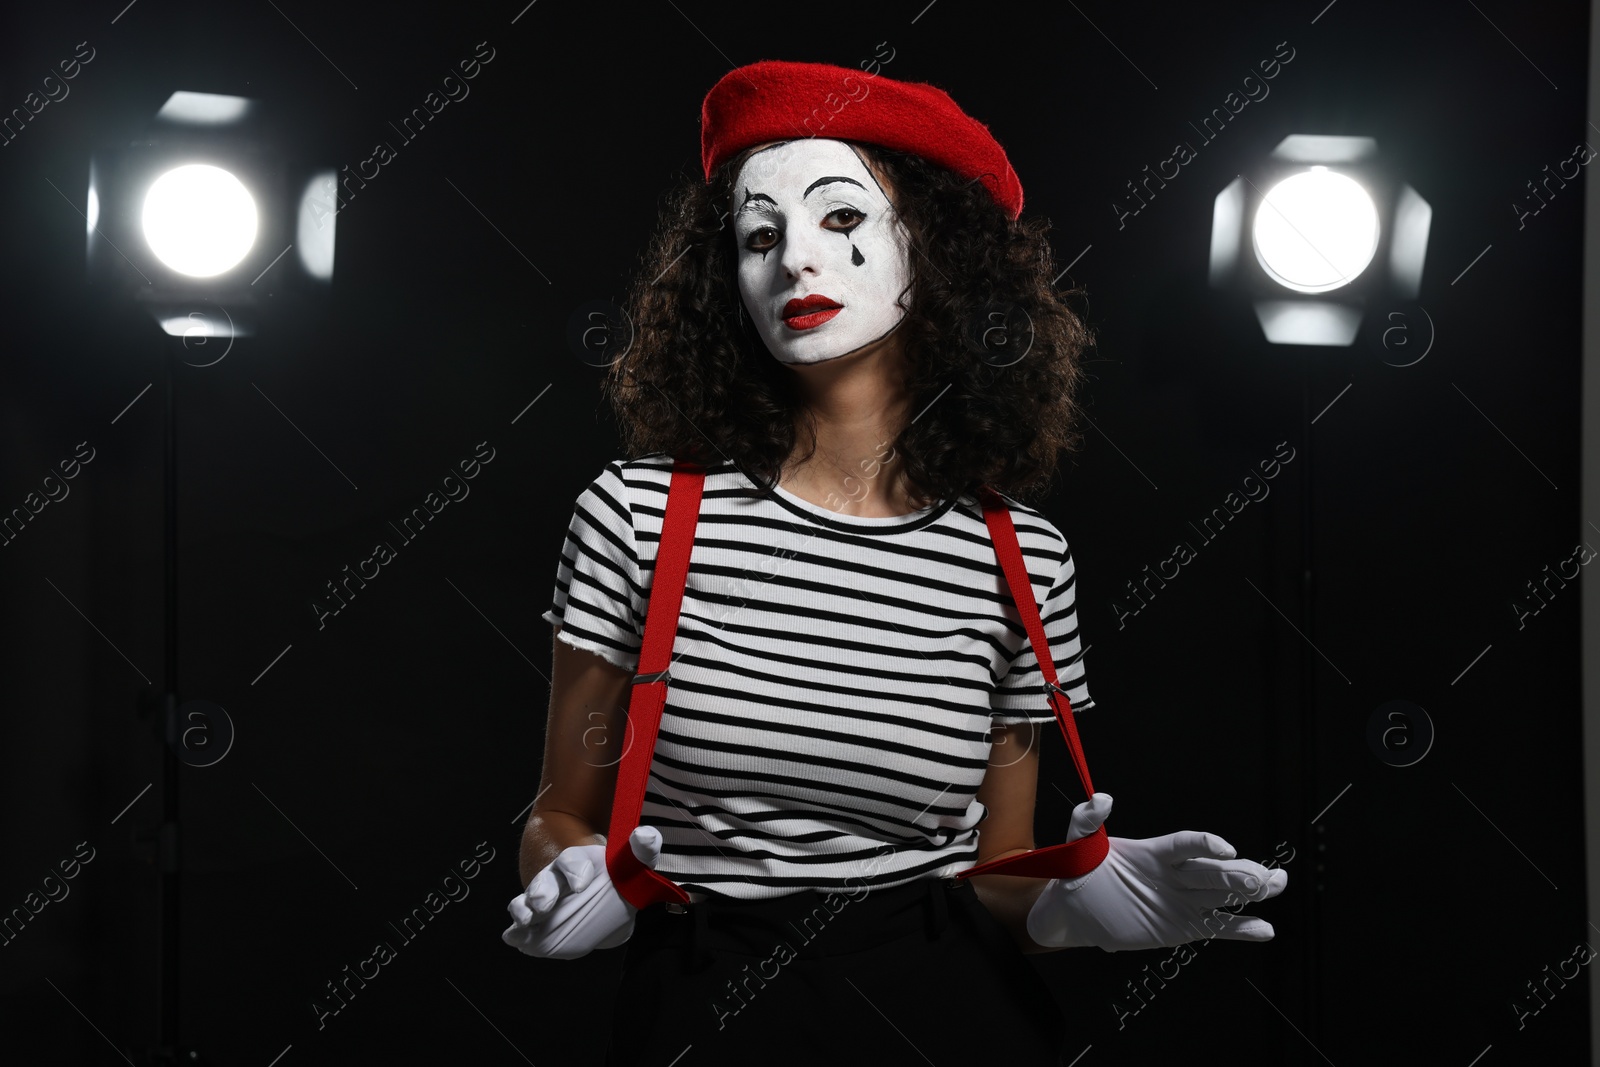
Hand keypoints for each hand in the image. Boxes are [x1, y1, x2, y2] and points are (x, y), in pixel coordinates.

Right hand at [502, 826, 664, 958]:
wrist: (594, 891)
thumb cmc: (612, 878)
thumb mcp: (629, 863)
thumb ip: (640, 852)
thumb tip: (646, 835)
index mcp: (578, 863)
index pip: (572, 860)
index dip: (574, 869)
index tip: (581, 882)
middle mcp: (556, 879)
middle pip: (545, 881)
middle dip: (543, 892)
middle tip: (544, 903)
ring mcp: (542, 899)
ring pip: (527, 900)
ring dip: (524, 909)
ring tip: (526, 920)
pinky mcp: (535, 920)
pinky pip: (520, 924)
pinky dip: (516, 931)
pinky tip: (515, 937)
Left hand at [1025, 793, 1287, 951]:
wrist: (1075, 911)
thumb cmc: (1078, 872)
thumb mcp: (1078, 844)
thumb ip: (1087, 820)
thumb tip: (1101, 797)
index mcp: (1155, 852)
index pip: (1184, 845)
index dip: (1204, 844)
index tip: (1224, 849)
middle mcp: (1175, 875)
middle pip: (1213, 871)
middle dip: (1241, 872)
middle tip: (1269, 876)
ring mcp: (1182, 901)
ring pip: (1223, 894)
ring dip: (1251, 890)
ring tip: (1276, 884)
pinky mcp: (1183, 927)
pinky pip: (1216, 927)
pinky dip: (1241, 929)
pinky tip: (1265, 930)